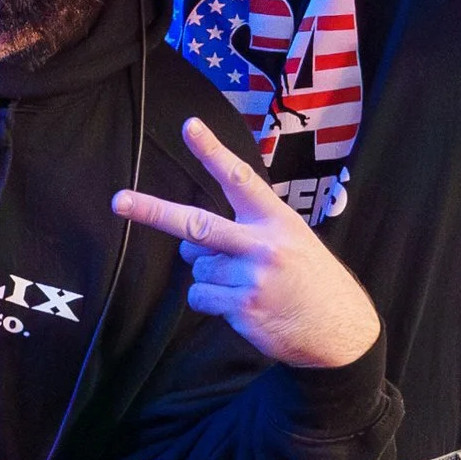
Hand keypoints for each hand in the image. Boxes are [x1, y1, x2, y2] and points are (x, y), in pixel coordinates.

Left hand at [116, 117, 381, 368]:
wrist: (341, 332)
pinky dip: (210, 300)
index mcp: (276, 220)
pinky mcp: (244, 308)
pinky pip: (201, 297)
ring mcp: (252, 278)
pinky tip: (242, 305)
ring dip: (210, 275)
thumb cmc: (311, 281)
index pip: (239, 179)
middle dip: (154, 211)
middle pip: (198, 224)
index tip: (189, 127)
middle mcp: (263, 245)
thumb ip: (244, 233)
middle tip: (119, 201)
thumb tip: (188, 244)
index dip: (213, 152)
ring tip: (246, 284)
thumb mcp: (292, 241)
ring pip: (198, 268)